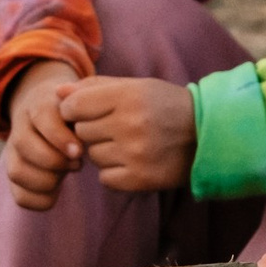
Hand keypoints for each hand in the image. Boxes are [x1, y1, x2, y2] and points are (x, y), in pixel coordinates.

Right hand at [2, 61, 84, 211]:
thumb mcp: (85, 101)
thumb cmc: (77, 112)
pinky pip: (20, 196)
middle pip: (23, 145)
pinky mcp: (16, 173)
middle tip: (77, 163)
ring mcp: (13, 152)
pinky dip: (40, 200)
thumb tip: (83, 130)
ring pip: (17, 172)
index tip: (80, 152)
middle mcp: (20, 127)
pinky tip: (57, 191)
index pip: (42, 117)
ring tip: (65, 174)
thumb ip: (90, 106)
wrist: (52, 112)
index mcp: (39, 104)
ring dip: (46, 181)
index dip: (60, 138)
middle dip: (54, 161)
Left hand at [57, 75, 197, 196]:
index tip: (85, 110)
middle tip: (115, 126)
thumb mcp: (136, 87)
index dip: (74, 108)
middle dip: (93, 129)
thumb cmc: (165, 106)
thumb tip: (58, 92)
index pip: (73, 105)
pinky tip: (133, 161)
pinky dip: (114, 172)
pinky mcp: (140, 179)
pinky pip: (105, 178)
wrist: (207, 136)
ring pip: (92, 156)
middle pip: (81, 131)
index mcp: (128, 96)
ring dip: (104, 151)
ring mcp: (135, 154)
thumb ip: (95, 87)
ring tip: (128, 143)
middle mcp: (130, 125)